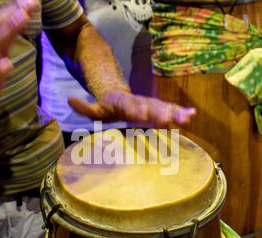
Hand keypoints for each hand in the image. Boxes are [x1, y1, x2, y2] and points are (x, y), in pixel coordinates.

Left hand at [68, 92, 195, 127]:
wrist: (118, 94)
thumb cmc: (105, 107)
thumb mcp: (92, 108)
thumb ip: (83, 107)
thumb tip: (69, 99)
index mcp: (123, 104)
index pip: (130, 107)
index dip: (136, 111)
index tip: (143, 115)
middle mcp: (139, 103)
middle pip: (151, 107)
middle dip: (161, 113)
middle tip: (171, 119)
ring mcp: (149, 105)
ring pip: (163, 108)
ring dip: (176, 113)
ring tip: (188, 117)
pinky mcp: (157, 108)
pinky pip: (170, 110)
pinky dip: (180, 112)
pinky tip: (192, 115)